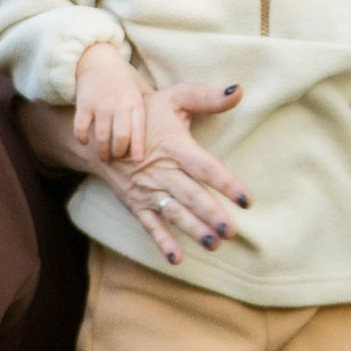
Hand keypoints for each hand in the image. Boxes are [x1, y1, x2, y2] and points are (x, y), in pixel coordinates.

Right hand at [26, 78, 250, 258]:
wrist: (104, 130)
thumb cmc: (148, 112)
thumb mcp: (174, 97)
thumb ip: (207, 97)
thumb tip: (239, 91)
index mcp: (174, 145)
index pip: (204, 166)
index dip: (225, 182)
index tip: (247, 199)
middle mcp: (161, 170)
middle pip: (190, 195)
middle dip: (210, 214)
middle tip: (231, 230)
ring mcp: (147, 189)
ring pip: (173, 212)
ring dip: (192, 230)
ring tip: (214, 245)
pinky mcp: (135, 202)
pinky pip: (149, 224)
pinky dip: (162, 241)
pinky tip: (177, 258)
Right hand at [72, 40, 149, 164]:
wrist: (98, 59)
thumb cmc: (124, 78)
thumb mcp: (142, 88)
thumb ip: (153, 106)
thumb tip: (174, 125)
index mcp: (135, 102)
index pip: (139, 128)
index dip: (138, 146)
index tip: (138, 160)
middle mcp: (118, 104)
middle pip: (121, 136)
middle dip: (119, 152)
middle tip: (118, 159)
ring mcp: (100, 105)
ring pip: (102, 135)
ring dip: (102, 150)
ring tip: (104, 157)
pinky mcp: (84, 104)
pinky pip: (81, 127)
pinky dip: (82, 138)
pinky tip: (85, 142)